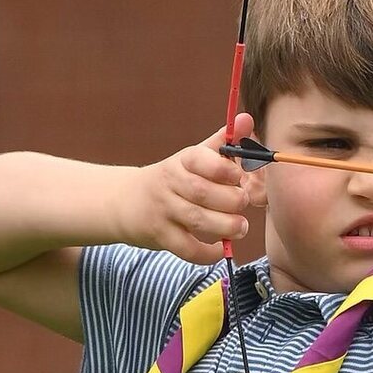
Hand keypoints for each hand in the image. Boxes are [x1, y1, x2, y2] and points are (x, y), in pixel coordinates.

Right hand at [122, 113, 257, 263]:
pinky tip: (220, 249)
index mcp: (181, 160)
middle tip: (243, 204)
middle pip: (203, 192)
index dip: (225, 169)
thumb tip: (248, 119)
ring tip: (240, 227)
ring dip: (226, 225)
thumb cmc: (172, 179)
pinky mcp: (160, 236)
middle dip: (232, 200)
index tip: (238, 177)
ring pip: (197, 219)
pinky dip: (208, 253)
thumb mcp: (192, 158)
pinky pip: (187, 249)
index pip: (201, 159)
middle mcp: (170, 183)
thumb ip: (222, 143)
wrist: (125, 202)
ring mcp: (163, 210)